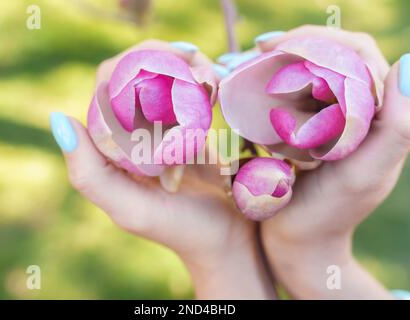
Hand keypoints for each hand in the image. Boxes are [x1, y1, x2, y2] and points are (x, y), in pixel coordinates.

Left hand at [50, 40, 275, 299]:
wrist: (226, 240)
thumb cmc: (179, 229)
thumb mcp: (129, 209)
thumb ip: (89, 174)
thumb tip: (59, 120)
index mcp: (109, 147)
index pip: (106, 88)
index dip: (129, 64)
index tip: (163, 59)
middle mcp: (132, 135)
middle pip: (137, 77)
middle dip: (163, 59)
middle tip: (194, 59)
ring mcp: (162, 131)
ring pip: (164, 80)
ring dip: (186, 67)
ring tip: (210, 74)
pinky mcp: (189, 133)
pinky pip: (190, 96)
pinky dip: (201, 83)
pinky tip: (214, 84)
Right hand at [258, 26, 409, 298]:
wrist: (301, 243)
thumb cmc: (330, 214)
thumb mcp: (365, 175)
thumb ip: (395, 127)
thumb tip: (408, 64)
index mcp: (377, 116)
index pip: (358, 56)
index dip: (324, 40)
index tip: (282, 45)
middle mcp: (355, 112)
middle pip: (331, 57)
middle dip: (297, 44)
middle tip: (261, 48)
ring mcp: (328, 121)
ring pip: (309, 73)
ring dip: (282, 60)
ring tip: (252, 60)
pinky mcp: (305, 133)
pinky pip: (290, 97)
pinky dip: (271, 84)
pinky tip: (251, 84)